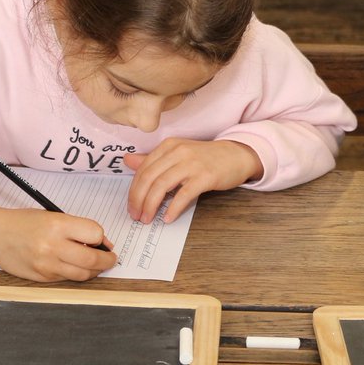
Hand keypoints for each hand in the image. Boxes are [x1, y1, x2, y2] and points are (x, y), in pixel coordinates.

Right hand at [0, 203, 115, 281]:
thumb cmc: (24, 223)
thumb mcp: (51, 216)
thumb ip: (77, 228)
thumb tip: (103, 244)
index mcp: (57, 225)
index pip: (95, 233)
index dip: (101, 237)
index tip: (101, 239)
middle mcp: (52, 246)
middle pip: (93, 259)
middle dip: (107, 260)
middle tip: (111, 258)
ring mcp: (46, 265)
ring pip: (83, 274)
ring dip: (95, 271)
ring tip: (96, 264)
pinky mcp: (42, 278)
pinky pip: (68, 279)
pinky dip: (76, 274)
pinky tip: (74, 266)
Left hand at [124, 138, 263, 223]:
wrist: (236, 155)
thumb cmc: (205, 158)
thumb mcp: (177, 154)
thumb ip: (152, 159)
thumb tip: (127, 161)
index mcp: (168, 146)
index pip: (143, 169)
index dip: (134, 190)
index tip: (131, 206)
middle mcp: (178, 152)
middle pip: (149, 177)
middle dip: (139, 199)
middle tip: (136, 216)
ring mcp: (192, 163)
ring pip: (162, 185)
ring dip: (151, 205)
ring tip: (147, 219)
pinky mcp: (205, 176)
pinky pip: (184, 194)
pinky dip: (173, 207)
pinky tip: (168, 218)